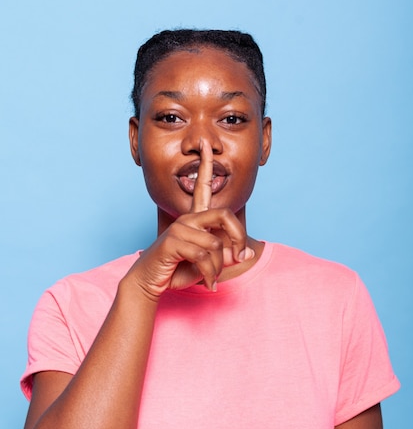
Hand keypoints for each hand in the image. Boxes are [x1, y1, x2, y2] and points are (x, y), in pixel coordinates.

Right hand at [127, 139, 253, 297]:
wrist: (150, 282)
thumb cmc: (178, 270)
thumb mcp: (209, 264)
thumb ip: (226, 256)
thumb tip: (246, 253)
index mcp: (195, 218)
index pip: (201, 185)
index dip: (205, 164)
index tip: (204, 144)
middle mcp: (187, 218)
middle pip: (224, 215)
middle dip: (238, 237)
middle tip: (241, 257)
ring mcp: (179, 228)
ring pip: (215, 244)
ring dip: (218, 268)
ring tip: (212, 279)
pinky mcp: (172, 242)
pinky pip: (203, 256)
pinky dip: (210, 274)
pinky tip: (207, 283)